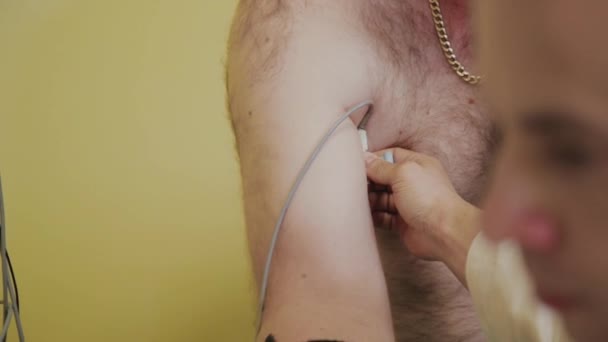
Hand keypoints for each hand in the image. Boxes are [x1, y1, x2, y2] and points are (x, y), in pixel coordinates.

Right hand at [365, 148, 480, 284]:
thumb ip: (381, 167)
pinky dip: (373, 216)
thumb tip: (366, 158)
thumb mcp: (403, 173)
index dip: (374, 159)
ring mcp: (407, 203)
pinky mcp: (402, 222)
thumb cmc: (428, 197)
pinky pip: (383, 216)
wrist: (443, 232)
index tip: (357, 165)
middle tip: (354, 185)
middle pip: (383, 178)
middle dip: (369, 181)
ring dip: (369, 200)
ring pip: (381, 198)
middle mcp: (412, 183)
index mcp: (416, 165)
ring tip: (359, 202)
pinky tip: (364, 215)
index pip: (391, 156)